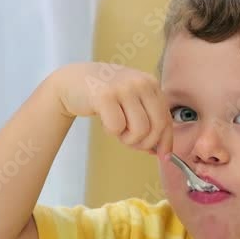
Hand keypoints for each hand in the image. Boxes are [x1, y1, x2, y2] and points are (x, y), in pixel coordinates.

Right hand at [54, 62, 172, 157]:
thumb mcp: (132, 103)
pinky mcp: (105, 95)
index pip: (167, 118)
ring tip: (117, 129)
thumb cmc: (105, 96)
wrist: (72, 82)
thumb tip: (162, 152)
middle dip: (145, 143)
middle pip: (157, 127)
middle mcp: (141, 82)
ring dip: (127, 139)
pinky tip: (104, 121)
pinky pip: (117, 127)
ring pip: (140, 130)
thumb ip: (149, 121)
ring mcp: (124, 87)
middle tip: (129, 141)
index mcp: (151, 83)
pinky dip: (111, 131)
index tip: (164, 157)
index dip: (166, 141)